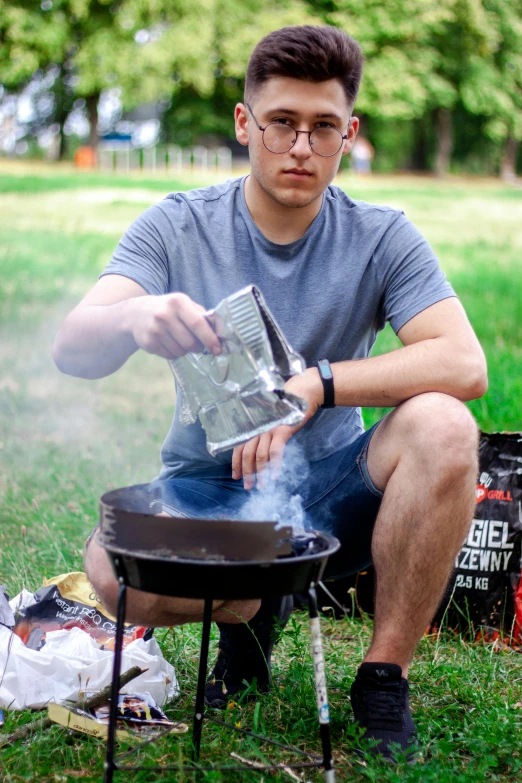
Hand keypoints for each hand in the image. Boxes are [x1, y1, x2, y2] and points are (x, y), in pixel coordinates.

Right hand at [130, 293, 220, 359]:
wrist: (137, 313)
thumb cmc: (168, 309)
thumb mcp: (184, 304)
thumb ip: (202, 316)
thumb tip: (219, 333)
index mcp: (178, 302)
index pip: (197, 324)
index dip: (209, 338)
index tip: (217, 350)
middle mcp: (164, 315)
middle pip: (190, 342)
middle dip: (198, 348)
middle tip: (197, 345)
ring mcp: (155, 329)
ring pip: (180, 351)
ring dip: (185, 351)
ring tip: (180, 341)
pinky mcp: (148, 343)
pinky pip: (170, 356)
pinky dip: (174, 354)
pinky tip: (169, 343)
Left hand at [232, 368, 323, 489]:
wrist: (301, 394)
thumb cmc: (286, 410)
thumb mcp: (270, 422)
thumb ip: (262, 435)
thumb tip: (258, 456)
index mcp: (253, 427)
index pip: (238, 447)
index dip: (236, 464)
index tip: (236, 477)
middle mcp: (257, 428)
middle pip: (247, 454)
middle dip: (247, 473)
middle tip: (248, 487)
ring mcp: (269, 429)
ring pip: (260, 456)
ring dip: (261, 474)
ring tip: (262, 486)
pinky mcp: (281, 430)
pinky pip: (275, 451)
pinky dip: (274, 465)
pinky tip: (275, 476)